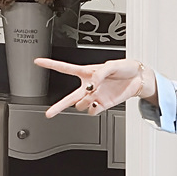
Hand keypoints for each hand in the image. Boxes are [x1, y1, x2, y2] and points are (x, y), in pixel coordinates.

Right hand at [33, 57, 154, 117]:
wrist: (138, 78)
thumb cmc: (125, 68)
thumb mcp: (111, 65)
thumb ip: (99, 73)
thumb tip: (92, 85)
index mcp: (87, 72)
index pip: (65, 68)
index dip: (50, 64)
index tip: (37, 62)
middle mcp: (89, 86)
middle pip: (68, 97)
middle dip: (58, 106)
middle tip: (48, 113)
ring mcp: (95, 96)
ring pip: (80, 105)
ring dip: (83, 102)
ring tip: (92, 96)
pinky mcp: (103, 104)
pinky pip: (92, 111)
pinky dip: (93, 108)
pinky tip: (97, 102)